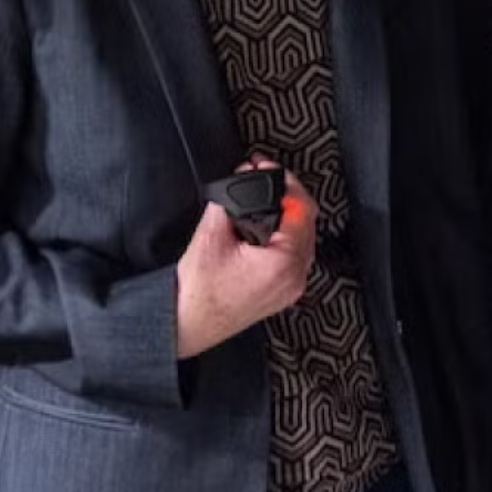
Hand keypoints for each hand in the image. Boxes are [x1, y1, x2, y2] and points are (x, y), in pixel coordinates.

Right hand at [174, 156, 316, 358]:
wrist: (185, 323)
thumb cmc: (196, 291)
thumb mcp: (211, 234)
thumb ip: (230, 201)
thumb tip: (241, 180)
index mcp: (284, 263)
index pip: (301, 208)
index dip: (285, 182)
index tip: (266, 168)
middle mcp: (295, 278)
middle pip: (306, 221)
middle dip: (286, 194)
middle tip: (263, 176)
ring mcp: (290, 289)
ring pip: (302, 238)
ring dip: (286, 214)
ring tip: (264, 197)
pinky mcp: (281, 293)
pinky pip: (294, 255)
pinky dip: (284, 235)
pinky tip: (267, 225)